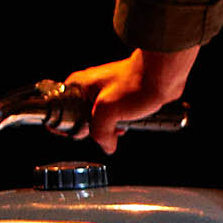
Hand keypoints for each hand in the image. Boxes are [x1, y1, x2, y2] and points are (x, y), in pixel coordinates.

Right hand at [58, 45, 198, 150]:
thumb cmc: (136, 83)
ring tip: (119, 127)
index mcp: (78, 85)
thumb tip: (106, 146)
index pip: (61, 111)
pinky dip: (120, 122)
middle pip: (81, 117)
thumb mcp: (108, 111)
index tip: (77, 134)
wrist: (161, 76)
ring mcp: (105, 91)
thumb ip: (100, 133)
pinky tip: (127, 124)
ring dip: (109, 127)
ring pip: (100, 118)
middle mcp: (89, 87)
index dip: (68, 126)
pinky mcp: (120, 95)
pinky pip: (115, 115)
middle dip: (94, 129)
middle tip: (104, 130)